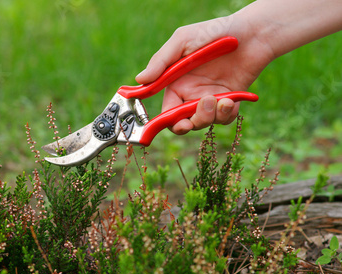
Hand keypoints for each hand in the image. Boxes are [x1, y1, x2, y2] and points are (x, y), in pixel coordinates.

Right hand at [135, 17, 273, 134]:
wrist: (252, 33)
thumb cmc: (214, 32)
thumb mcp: (182, 41)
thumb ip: (161, 62)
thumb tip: (140, 80)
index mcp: (176, 83)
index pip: (166, 110)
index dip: (165, 121)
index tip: (171, 123)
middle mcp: (191, 94)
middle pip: (182, 122)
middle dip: (187, 124)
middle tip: (192, 119)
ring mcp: (210, 98)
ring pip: (203, 122)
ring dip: (209, 116)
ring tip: (219, 99)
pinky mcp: (230, 101)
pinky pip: (224, 119)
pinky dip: (226, 114)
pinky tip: (231, 100)